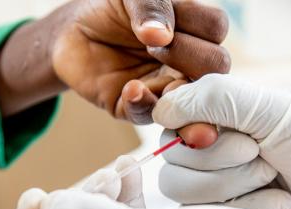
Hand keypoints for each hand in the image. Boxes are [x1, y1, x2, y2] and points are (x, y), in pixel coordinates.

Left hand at [0, 0, 228, 122]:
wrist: (73, 35)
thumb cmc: (109, 11)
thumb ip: (151, 6)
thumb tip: (159, 35)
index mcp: (191, 31)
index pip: (216, 28)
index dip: (197, 24)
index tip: (166, 24)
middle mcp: (187, 63)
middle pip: (217, 66)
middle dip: (191, 56)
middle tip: (156, 48)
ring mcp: (166, 89)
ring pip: (195, 102)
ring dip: (177, 88)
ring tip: (149, 66)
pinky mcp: (139, 109)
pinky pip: (151, 115)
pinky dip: (143, 102)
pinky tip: (131, 88)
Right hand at [153, 74, 290, 208]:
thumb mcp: (272, 109)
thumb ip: (214, 100)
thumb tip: (161, 111)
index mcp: (221, 122)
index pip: (172, 133)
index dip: (196, 142)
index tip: (243, 142)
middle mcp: (216, 157)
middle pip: (174, 172)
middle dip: (221, 168)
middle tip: (265, 159)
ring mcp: (225, 193)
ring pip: (188, 201)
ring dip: (235, 190)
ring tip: (276, 181)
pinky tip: (283, 206)